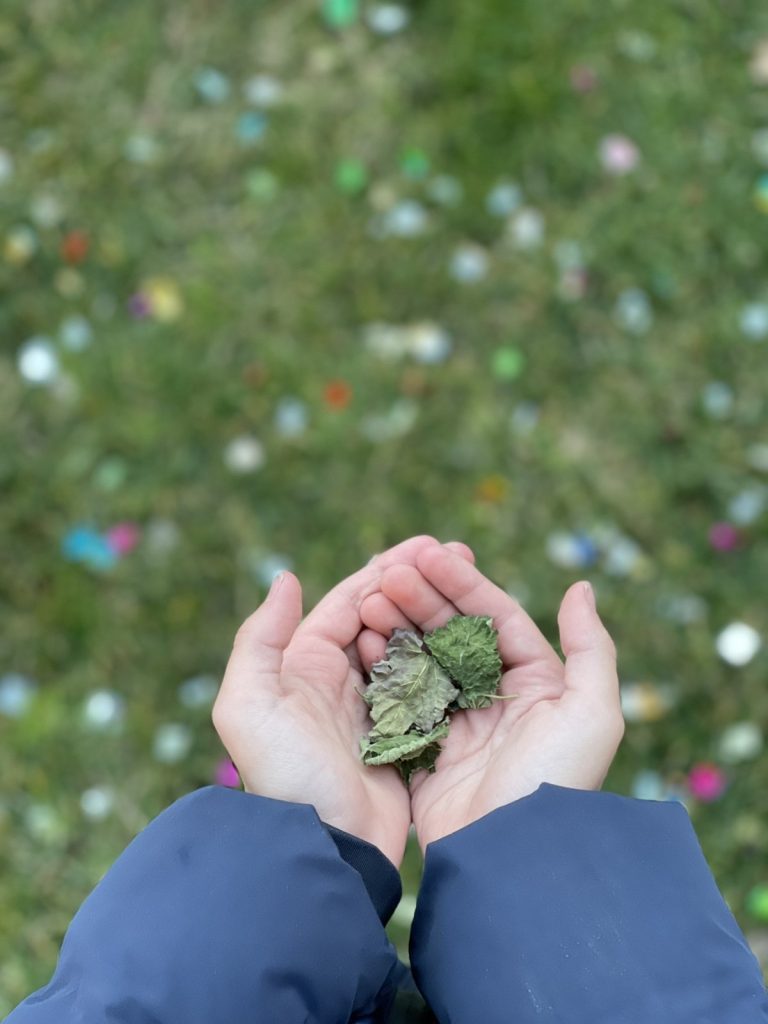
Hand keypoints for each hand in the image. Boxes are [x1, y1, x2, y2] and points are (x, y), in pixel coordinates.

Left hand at [212, 536, 473, 867]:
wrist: (322, 848)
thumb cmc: (284, 775)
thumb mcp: (250, 704)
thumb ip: (259, 639)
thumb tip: (286, 577)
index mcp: (304, 665)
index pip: (350, 602)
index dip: (388, 569)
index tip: (429, 544)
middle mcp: (338, 681)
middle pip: (384, 617)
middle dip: (420, 583)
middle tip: (462, 555)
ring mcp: (373, 709)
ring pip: (409, 646)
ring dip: (437, 614)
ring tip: (474, 586)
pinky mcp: (402, 737)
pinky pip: (428, 686)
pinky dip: (448, 659)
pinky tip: (474, 640)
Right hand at [358, 545, 623, 851]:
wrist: (510, 860)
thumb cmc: (556, 782)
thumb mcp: (592, 714)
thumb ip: (592, 647)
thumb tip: (580, 587)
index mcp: (537, 684)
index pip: (496, 617)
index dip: (462, 582)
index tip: (426, 553)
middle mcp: (498, 699)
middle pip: (455, 631)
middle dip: (423, 597)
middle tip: (389, 571)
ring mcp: (459, 722)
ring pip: (425, 657)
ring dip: (400, 624)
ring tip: (372, 596)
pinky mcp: (428, 747)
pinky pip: (403, 694)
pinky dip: (384, 665)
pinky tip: (364, 639)